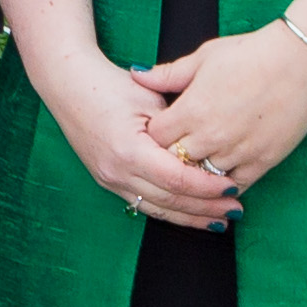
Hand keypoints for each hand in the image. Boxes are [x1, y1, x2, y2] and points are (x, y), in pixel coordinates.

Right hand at [24, 36, 239, 228]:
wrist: (70, 85)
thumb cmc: (111, 86)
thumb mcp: (150, 99)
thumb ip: (177, 128)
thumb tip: (209, 150)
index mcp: (129, 150)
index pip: (176, 178)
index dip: (207, 187)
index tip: (233, 188)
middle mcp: (117, 172)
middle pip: (169, 199)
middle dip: (205, 208)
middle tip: (236, 210)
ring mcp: (110, 180)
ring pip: (157, 208)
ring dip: (190, 217)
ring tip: (219, 221)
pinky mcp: (109, 181)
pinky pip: (143, 204)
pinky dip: (170, 211)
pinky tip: (190, 216)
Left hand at [140, 23, 306, 192]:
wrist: (298, 61)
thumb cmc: (249, 54)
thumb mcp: (203, 57)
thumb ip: (168, 74)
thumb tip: (136, 76)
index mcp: (192, 110)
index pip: (156, 138)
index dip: (155, 135)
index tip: (161, 131)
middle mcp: (211, 136)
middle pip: (174, 162)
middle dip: (171, 157)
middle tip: (175, 151)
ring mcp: (237, 151)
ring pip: (202, 178)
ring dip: (198, 173)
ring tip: (198, 163)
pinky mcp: (262, 161)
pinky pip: (235, 186)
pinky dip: (225, 184)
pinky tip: (221, 177)